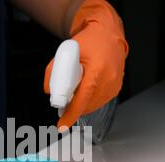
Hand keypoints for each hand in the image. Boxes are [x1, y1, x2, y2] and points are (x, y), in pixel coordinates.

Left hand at [44, 0, 128, 129]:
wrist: (108, 33)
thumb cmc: (89, 41)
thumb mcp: (66, 51)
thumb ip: (53, 71)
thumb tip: (48, 91)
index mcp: (97, 69)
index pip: (82, 99)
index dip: (71, 114)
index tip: (61, 125)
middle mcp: (108, 78)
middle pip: (87, 105)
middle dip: (73, 109)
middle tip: (63, 105)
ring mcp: (114, 84)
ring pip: (93, 105)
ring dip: (82, 105)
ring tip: (75, 93)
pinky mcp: (116, 87)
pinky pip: (100, 101)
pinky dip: (90, 101)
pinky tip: (86, 91)